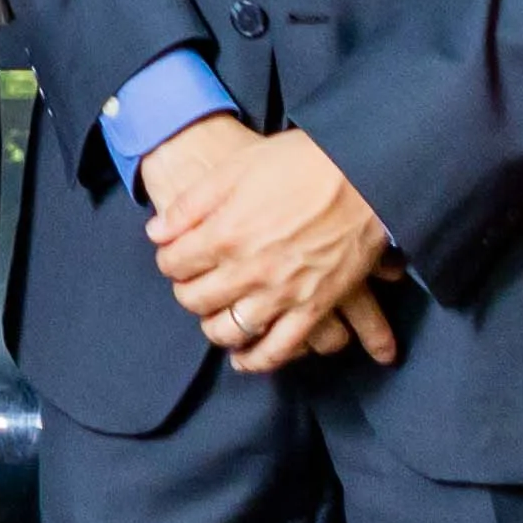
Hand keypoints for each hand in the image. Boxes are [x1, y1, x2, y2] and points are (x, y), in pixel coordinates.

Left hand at [141, 124, 395, 370]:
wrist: (365, 173)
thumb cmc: (301, 162)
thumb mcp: (237, 168)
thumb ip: (192, 204)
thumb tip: (157, 232)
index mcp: (225, 234)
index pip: (174, 264)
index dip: (169, 260)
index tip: (175, 255)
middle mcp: (248, 271)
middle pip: (196, 299)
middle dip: (187, 292)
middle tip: (192, 283)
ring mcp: (282, 294)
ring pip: (230, 330)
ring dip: (214, 327)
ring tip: (214, 316)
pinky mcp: (314, 308)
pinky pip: (278, 349)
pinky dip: (257, 360)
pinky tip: (245, 358)